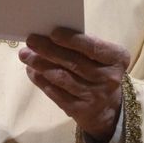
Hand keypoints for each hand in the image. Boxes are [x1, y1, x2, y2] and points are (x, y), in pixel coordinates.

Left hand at [20, 28, 130, 142]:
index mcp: (117, 59)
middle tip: (31, 41)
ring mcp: (93, 96)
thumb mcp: (103, 56)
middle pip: (74, 62)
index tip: (53, 33)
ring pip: (62, 78)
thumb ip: (84, 45)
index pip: (94, 47)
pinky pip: (56, 93)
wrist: (108, 107)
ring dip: (40, 65)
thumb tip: (50, 36)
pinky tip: (32, 71)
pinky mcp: (79, 109)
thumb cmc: (101, 70)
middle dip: (49, 50)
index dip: (73, 40)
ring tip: (26, 55)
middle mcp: (108, 78)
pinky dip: (41, 81)